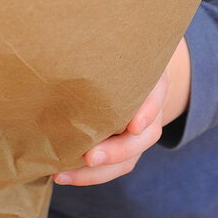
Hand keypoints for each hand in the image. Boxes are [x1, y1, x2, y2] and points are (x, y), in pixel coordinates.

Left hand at [53, 39, 190, 186]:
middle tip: (90, 156)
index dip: (147, 111)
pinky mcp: (125, 150)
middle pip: (145, 136)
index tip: (134, 125)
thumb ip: (102, 51)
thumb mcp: (119, 52)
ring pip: (128, 160)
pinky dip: (88, 176)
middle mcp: (149, 112)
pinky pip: (113, 168)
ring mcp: (139, 135)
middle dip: (117, 150)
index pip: (155, 96)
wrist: (131, 74)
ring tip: (63, 174)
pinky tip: (62, 174)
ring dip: (96, 172)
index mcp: (152, 82)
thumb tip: (63, 41)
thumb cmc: (118, 59)